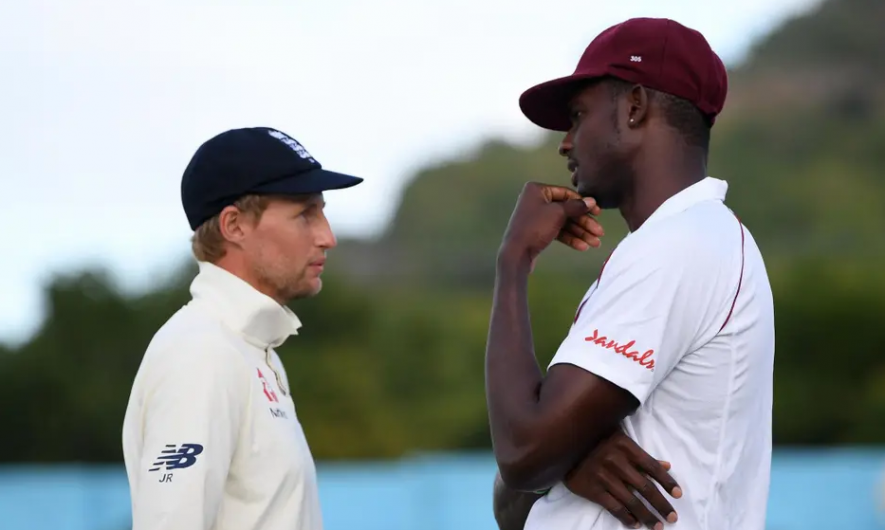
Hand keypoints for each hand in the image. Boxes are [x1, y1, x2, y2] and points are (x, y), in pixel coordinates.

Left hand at [499, 182, 603, 268]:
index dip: (583, 203)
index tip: (598, 213)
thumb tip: (591, 201)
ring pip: (564, 222)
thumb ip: (576, 206)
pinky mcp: (538, 231)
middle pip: (567, 210)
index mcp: (537, 190)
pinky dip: (570, 238)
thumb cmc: (535, 227)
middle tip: (599, 233)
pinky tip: (583, 247)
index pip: (566, 194)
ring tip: (595, 243)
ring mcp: (537, 217)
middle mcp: (536, 200)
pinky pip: (557, 232)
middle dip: (584, 222)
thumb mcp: (558, 214)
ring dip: (580, 232)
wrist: (516, 253)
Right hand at [564, 430, 681, 529]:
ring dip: (647, 516)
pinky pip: (613, 507)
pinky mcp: (591, 489)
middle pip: (645, 488)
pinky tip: (635, 524)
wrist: (562, 445)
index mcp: (625, 446)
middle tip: (673, 517)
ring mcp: (603, 476)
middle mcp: (616, 460)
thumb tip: (667, 466)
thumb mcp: (619, 440)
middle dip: (661, 505)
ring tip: (657, 526)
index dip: (667, 482)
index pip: (652, 467)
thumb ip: (641, 455)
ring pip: (631, 501)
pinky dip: (626, 517)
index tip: (678, 495)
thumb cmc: (595, 440)